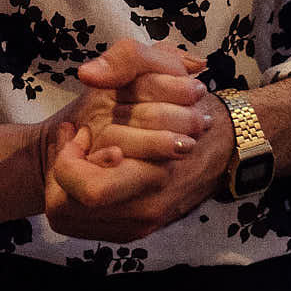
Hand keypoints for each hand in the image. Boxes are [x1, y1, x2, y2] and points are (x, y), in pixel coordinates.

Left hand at [46, 45, 234, 242]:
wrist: (226, 142)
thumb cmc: (186, 103)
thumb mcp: (159, 65)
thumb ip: (124, 60)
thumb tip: (88, 74)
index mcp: (151, 174)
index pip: (88, 190)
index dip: (71, 160)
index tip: (83, 131)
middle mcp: (145, 209)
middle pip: (67, 209)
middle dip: (63, 172)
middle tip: (80, 142)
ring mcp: (141, 224)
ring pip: (71, 219)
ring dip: (68, 183)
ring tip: (86, 151)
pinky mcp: (136, 230)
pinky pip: (86, 224)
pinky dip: (81, 194)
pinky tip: (94, 165)